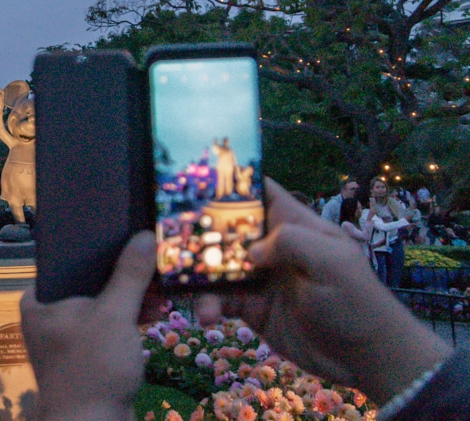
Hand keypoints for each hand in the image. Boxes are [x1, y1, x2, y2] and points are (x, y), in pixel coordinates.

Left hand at [20, 231, 154, 420]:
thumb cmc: (93, 368)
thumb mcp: (114, 315)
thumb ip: (129, 275)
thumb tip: (142, 237)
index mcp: (37, 300)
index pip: (64, 260)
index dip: (95, 248)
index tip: (124, 234)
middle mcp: (46, 316)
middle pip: (87, 282)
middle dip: (120, 276)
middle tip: (148, 261)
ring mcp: (66, 337)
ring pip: (101, 305)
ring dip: (129, 298)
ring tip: (156, 290)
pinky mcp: (86, 354)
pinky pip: (107, 326)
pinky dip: (127, 320)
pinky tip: (152, 312)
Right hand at [197, 178, 450, 404]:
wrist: (367, 359)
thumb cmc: (357, 303)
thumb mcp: (332, 262)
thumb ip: (292, 241)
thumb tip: (250, 250)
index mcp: (295, 226)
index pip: (262, 193)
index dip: (234, 183)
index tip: (198, 180)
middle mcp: (273, 248)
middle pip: (229, 227)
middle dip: (202, 228)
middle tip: (171, 234)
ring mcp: (260, 278)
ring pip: (218, 264)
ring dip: (199, 272)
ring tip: (185, 285)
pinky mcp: (253, 308)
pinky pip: (221, 300)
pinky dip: (208, 305)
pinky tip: (207, 315)